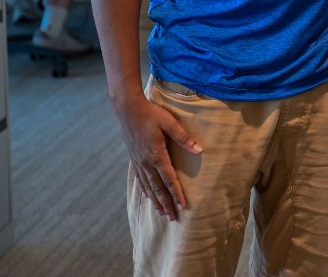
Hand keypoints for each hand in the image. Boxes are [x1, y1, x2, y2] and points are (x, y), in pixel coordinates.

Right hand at [115, 94, 202, 220]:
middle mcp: (146, 162)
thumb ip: (184, 138)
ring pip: (148, 186)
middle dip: (166, 203)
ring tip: (161, 213)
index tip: (183, 206)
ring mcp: (138, 161)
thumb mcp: (170, 123)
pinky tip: (148, 196)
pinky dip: (146, 190)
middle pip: (158, 188)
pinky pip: (140, 179)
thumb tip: (200, 150)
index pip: (169, 180)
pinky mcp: (134, 158)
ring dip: (156, 200)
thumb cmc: (151, 114)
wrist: (127, 109)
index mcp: (156, 155)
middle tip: (172, 218)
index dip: (177, 194)